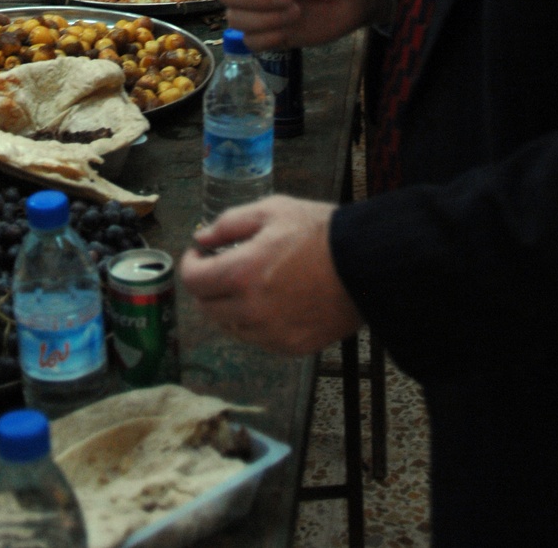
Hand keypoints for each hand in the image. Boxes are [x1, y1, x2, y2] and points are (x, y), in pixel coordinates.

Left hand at [180, 197, 360, 353]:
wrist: (367, 265)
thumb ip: (229, 223)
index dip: (190, 264)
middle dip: (207, 284)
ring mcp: (271, 333)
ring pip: (229, 325)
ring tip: (250, 283)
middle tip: (222, 266)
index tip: (200, 253)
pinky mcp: (291, 347)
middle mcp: (251, 310)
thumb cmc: (320, 232)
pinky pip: (257, 338)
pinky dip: (254, 322)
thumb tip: (201, 238)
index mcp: (241, 274)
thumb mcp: (272, 210)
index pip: (193, 281)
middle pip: (206, 306)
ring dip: (229, 305)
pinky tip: (271, 301)